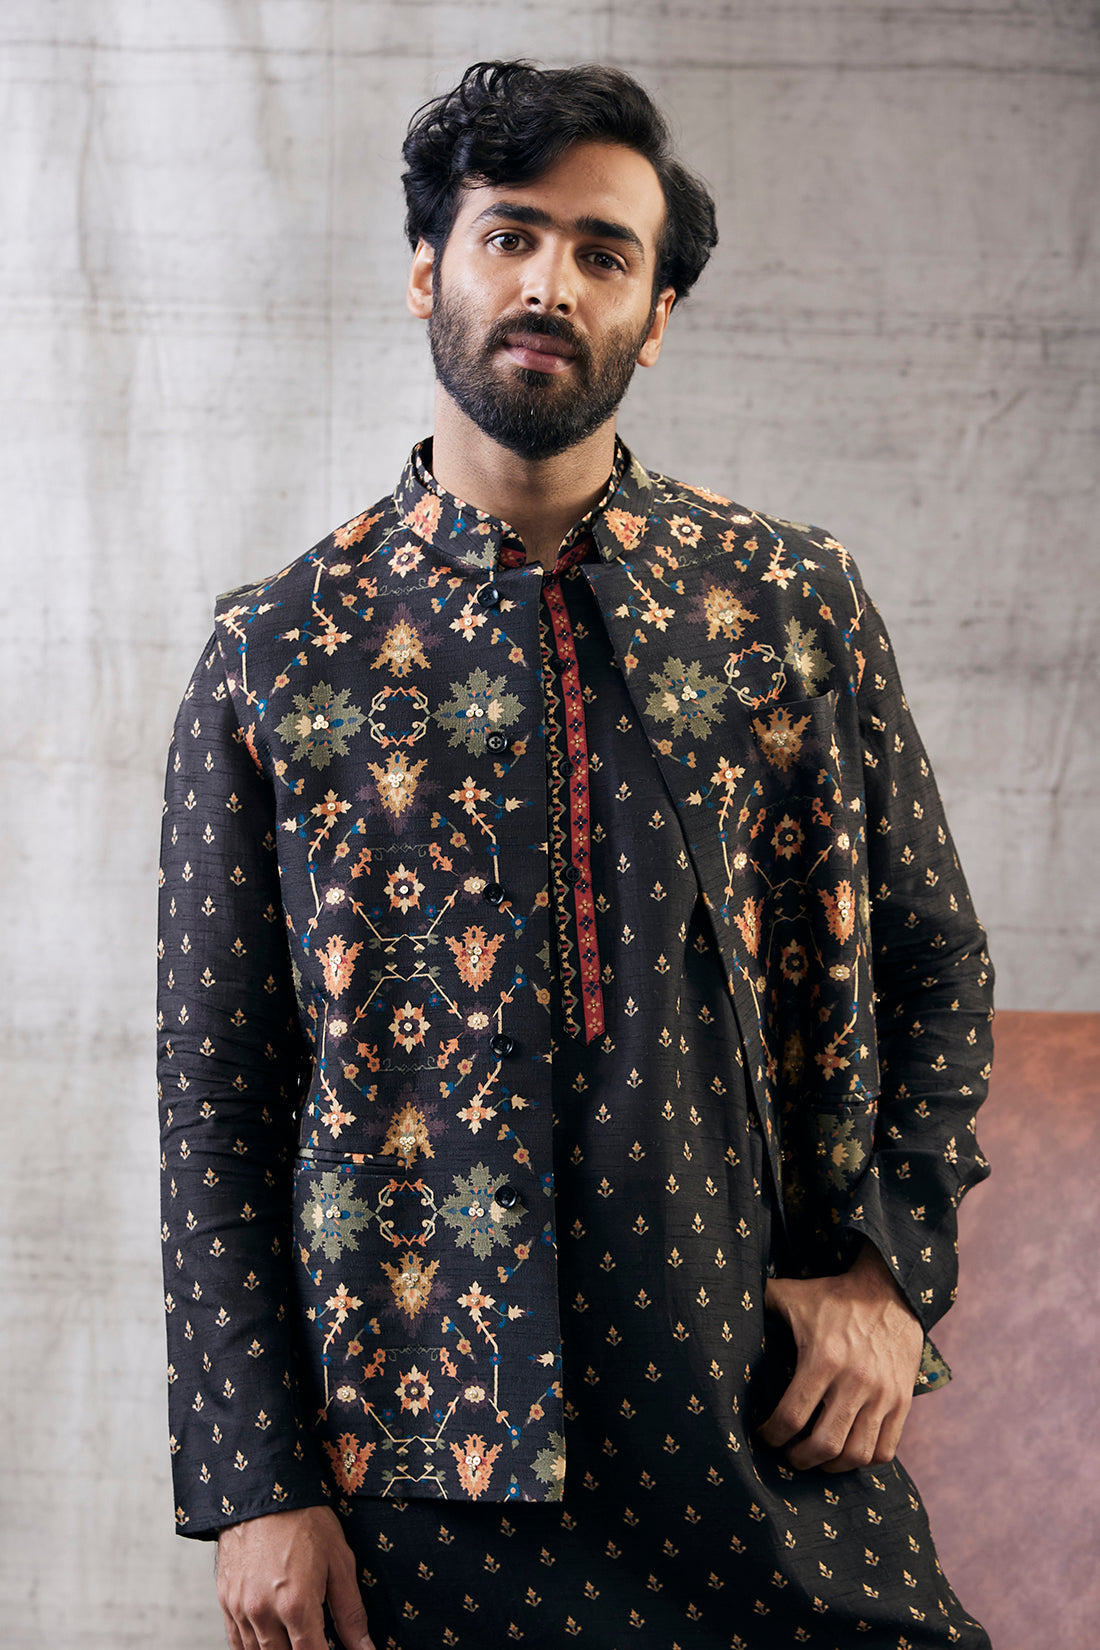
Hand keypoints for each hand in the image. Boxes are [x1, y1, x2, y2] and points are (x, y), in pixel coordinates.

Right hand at [216, 1505, 374, 1649]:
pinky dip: (253, 1648)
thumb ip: (351, 1612)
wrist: (265, 1489)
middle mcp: (264, 1613)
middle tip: (316, 1640)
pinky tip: (269, 1642)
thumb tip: (366, 1649)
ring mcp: (240, 1608)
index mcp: (296, 1605)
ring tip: (295, 1638)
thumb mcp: (339, 1561)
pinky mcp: (225, 1600)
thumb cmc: (306, 1520)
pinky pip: (236, 1641)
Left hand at [759, 1240, 923, 1472]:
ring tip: (816, 1459)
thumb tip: (724, 1305)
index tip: (764, 1436)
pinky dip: (864, 1460)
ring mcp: (883, 1394)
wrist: (891, 1289)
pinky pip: (885, 1449)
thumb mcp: (792, 1294)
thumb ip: (760, 1302)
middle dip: (799, 1459)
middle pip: (824, 1445)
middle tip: (788, 1456)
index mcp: (823, 1358)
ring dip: (831, 1466)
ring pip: (856, 1454)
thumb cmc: (834, 1296)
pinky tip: (846, 1451)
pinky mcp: (903, 1401)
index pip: (791, 1416)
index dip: (771, 1435)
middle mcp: (856, 1380)